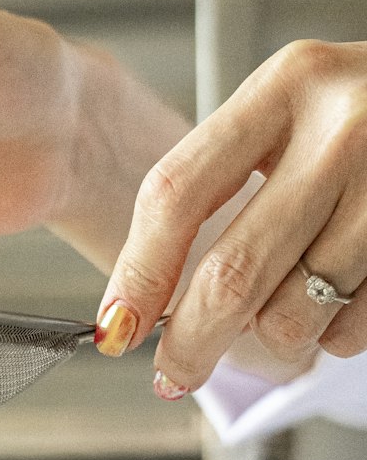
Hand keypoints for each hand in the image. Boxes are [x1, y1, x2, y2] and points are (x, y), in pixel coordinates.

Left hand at [95, 39, 366, 397]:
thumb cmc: (354, 125)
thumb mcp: (283, 120)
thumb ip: (214, 190)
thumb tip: (136, 310)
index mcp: (286, 86)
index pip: (176, 195)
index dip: (138, 275)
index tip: (115, 328)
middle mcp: (343, 129)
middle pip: (230, 274)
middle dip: (190, 344)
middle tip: (174, 373)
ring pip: (291, 316)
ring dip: (272, 336)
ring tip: (285, 305)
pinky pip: (347, 331)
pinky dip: (328, 334)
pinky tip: (335, 298)